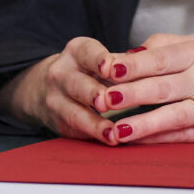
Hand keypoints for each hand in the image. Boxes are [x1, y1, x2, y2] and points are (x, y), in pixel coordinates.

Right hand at [0, 36, 119, 142]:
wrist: (45, 87)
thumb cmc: (88, 70)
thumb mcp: (98, 58)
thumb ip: (123, 62)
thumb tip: (147, 59)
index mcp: (75, 52)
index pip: (86, 51)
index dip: (98, 58)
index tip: (111, 66)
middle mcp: (61, 74)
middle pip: (74, 83)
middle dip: (91, 92)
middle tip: (107, 100)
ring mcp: (55, 100)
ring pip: (72, 112)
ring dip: (93, 123)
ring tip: (111, 133)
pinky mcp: (59, 123)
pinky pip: (75, 130)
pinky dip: (92, 137)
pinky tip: (108, 141)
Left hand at [91, 33, 193, 144]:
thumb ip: (166, 47)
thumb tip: (128, 54)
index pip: (158, 57)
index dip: (130, 65)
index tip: (104, 69)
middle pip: (161, 87)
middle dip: (128, 95)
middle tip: (99, 100)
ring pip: (173, 115)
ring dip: (142, 123)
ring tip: (115, 129)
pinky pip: (186, 137)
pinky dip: (161, 140)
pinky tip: (139, 142)